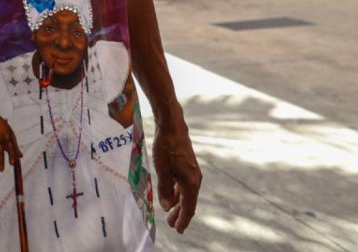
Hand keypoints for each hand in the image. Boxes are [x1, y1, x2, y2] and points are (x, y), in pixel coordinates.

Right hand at [0, 114, 20, 170]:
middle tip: (2, 170)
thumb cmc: (1, 126)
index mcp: (6, 135)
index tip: (12, 163)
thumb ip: (15, 145)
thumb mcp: (9, 133)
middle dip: (1, 162)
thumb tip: (21, 156)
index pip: (10, 147)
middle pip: (0, 152)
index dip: (11, 156)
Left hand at [152, 117, 200, 232]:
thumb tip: (166, 207)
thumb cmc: (166, 148)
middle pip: (188, 202)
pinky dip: (178, 191)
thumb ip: (165, 189)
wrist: (172, 127)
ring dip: (178, 203)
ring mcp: (192, 172)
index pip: (188, 208)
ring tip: (169, 211)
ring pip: (186, 193)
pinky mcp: (188, 165)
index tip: (178, 230)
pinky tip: (171, 193)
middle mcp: (195, 179)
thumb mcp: (162, 170)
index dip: (183, 220)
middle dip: (179, 214)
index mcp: (191, 183)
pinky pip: (184, 184)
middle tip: (171, 224)